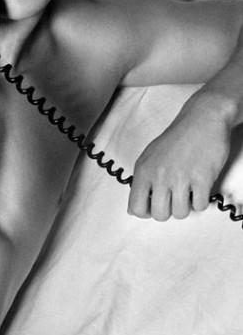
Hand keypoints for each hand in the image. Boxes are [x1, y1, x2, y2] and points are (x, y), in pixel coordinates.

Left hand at [128, 98, 231, 220]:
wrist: (202, 119)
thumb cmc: (176, 138)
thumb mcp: (149, 157)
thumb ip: (140, 183)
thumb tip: (132, 210)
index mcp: (143, 170)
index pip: (136, 207)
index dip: (146, 212)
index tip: (154, 206)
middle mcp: (160, 175)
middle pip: (159, 215)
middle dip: (168, 211)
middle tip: (174, 198)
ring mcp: (181, 177)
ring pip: (180, 213)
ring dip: (186, 206)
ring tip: (187, 192)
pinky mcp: (202, 178)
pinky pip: (200, 206)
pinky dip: (201, 201)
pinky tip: (199, 188)